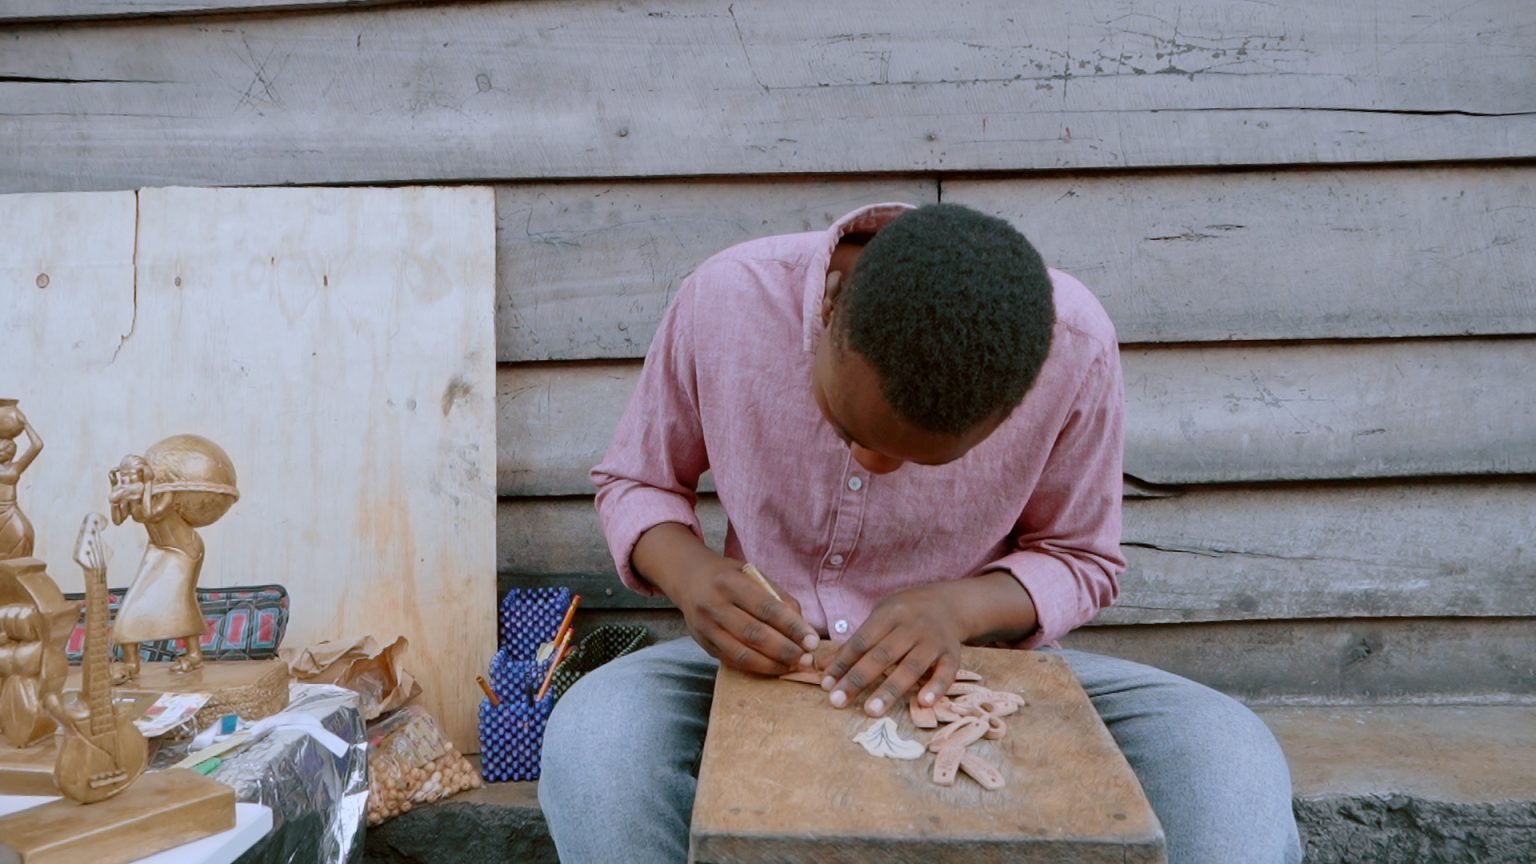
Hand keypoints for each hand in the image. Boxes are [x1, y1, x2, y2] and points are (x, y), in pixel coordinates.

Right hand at [633, 523, 818, 676]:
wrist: (688, 577)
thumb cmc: (729, 576)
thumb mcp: (753, 574)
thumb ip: (778, 597)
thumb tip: (802, 628)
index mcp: (730, 582)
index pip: (766, 608)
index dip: (792, 627)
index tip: (813, 641)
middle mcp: (714, 605)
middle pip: (754, 634)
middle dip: (785, 650)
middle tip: (806, 659)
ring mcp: (706, 627)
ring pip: (742, 654)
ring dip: (772, 665)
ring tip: (793, 667)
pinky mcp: (703, 644)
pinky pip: (732, 662)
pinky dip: (756, 668)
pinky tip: (774, 668)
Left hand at [817, 583, 963, 716]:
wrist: (949, 604)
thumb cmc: (904, 615)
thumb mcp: (879, 619)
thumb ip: (853, 644)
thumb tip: (821, 667)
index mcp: (890, 615)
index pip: (862, 640)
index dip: (843, 662)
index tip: (826, 685)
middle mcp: (912, 627)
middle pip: (882, 655)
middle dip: (858, 679)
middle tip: (837, 701)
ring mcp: (934, 641)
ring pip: (911, 666)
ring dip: (890, 689)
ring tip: (871, 710)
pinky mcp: (953, 655)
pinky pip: (946, 672)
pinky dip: (936, 687)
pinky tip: (923, 703)